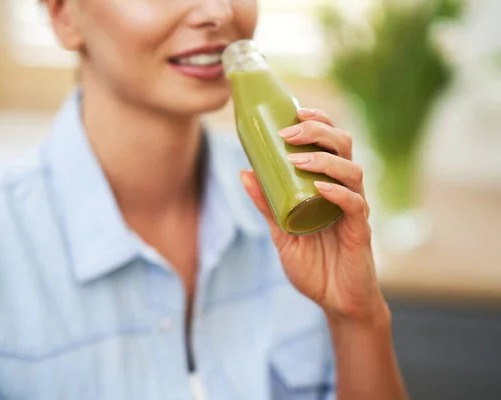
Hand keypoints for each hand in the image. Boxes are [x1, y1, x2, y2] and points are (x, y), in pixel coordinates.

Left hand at [240, 108, 386, 322]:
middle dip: (319, 130)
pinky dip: (337, 192)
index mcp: (329, 185)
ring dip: (324, 159)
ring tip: (296, 158)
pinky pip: (356, 205)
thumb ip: (266, 204)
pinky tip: (319, 187)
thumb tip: (244, 171)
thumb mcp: (281, 232)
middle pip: (344, 146)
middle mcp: (345, 191)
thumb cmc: (313, 264)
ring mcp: (355, 210)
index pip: (330, 142)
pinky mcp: (360, 231)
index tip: (293, 112)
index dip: (317, 121)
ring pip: (352, 170)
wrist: (335, 301)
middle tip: (289, 131)